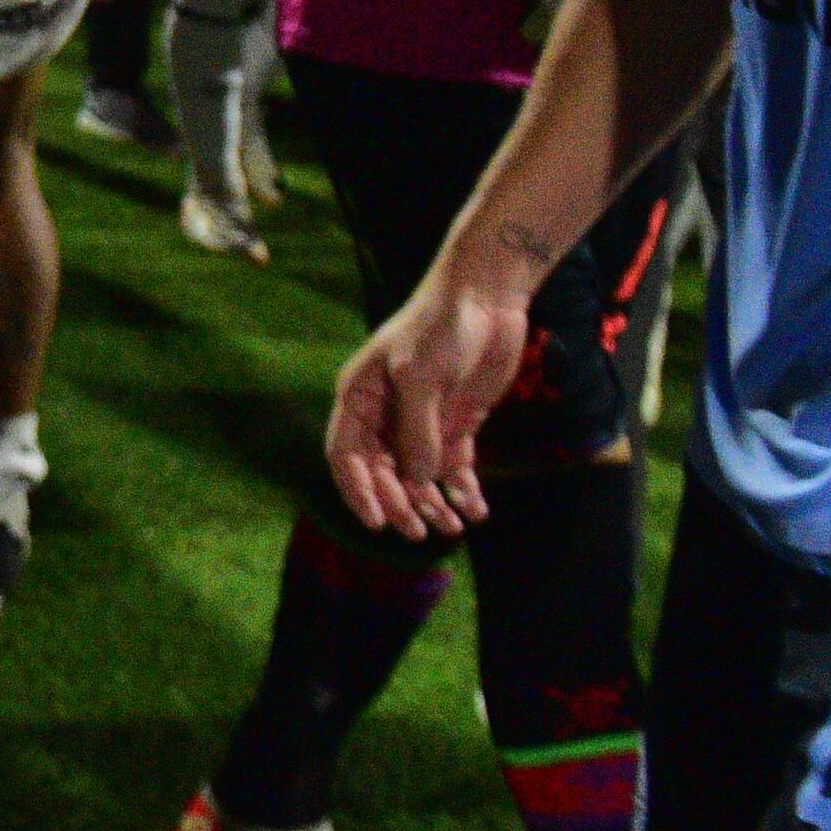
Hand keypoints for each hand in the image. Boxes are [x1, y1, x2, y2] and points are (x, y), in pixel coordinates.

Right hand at [325, 264, 534, 540]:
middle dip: (399, 503)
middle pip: (383, 472)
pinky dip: (463, 491)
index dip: (357, 490)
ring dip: (432, 504)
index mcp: (360, 397)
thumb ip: (417, 431)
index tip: (376, 522)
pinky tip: (475, 510)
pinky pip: (454, 467)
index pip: (346, 454)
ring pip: (419, 476)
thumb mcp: (419, 375)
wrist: (484, 298)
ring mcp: (422, 421)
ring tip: (452, 527)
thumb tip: (418, 481)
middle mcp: (386, 414)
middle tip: (419, 531)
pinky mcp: (457, 423)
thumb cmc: (439, 327)